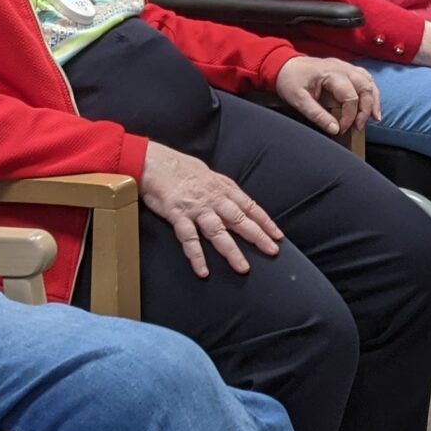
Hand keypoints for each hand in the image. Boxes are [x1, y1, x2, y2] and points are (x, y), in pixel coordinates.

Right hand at [140, 142, 283, 278]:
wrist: (153, 161)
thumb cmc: (180, 168)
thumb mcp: (208, 174)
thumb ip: (222, 189)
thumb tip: (235, 199)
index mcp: (222, 188)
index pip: (249, 206)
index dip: (265, 221)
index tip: (277, 235)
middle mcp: (213, 198)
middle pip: (240, 220)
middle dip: (258, 236)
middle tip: (272, 251)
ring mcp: (196, 207)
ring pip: (218, 232)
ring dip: (231, 251)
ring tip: (243, 268)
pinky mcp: (177, 214)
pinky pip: (189, 238)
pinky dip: (196, 255)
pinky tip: (203, 270)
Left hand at [275, 54, 380, 132]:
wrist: (283, 65)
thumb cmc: (289, 81)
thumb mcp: (299, 100)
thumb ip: (317, 115)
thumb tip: (335, 130)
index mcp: (330, 73)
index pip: (350, 97)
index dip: (349, 116)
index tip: (341, 129)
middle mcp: (341, 67)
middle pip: (365, 87)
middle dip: (367, 109)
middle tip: (359, 127)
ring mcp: (344, 66)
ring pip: (368, 81)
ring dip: (373, 99)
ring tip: (374, 117)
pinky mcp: (345, 68)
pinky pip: (364, 77)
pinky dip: (370, 91)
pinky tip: (371, 103)